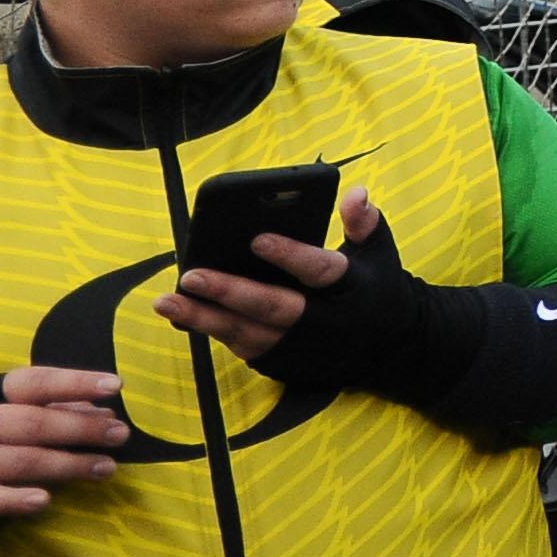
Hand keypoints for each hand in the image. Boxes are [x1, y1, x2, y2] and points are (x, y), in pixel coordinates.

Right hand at [0, 364, 129, 517]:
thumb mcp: (17, 415)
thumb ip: (58, 412)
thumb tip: (106, 415)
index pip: (33, 384)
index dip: (74, 383)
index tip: (115, 385)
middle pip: (30, 423)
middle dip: (80, 429)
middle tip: (120, 434)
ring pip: (18, 460)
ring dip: (66, 465)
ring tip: (106, 468)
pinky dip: (12, 499)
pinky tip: (43, 500)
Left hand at [158, 184, 374, 364]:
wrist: (390, 349)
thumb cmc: (376, 290)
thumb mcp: (379, 253)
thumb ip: (363, 222)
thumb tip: (355, 192)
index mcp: (351, 287)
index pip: (320, 270)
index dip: (290, 256)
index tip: (257, 239)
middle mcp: (326, 321)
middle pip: (275, 307)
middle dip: (232, 292)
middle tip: (192, 275)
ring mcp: (302, 347)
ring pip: (249, 333)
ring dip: (205, 318)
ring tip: (167, 301)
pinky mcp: (285, 364)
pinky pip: (243, 348)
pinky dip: (213, 332)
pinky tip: (184, 316)